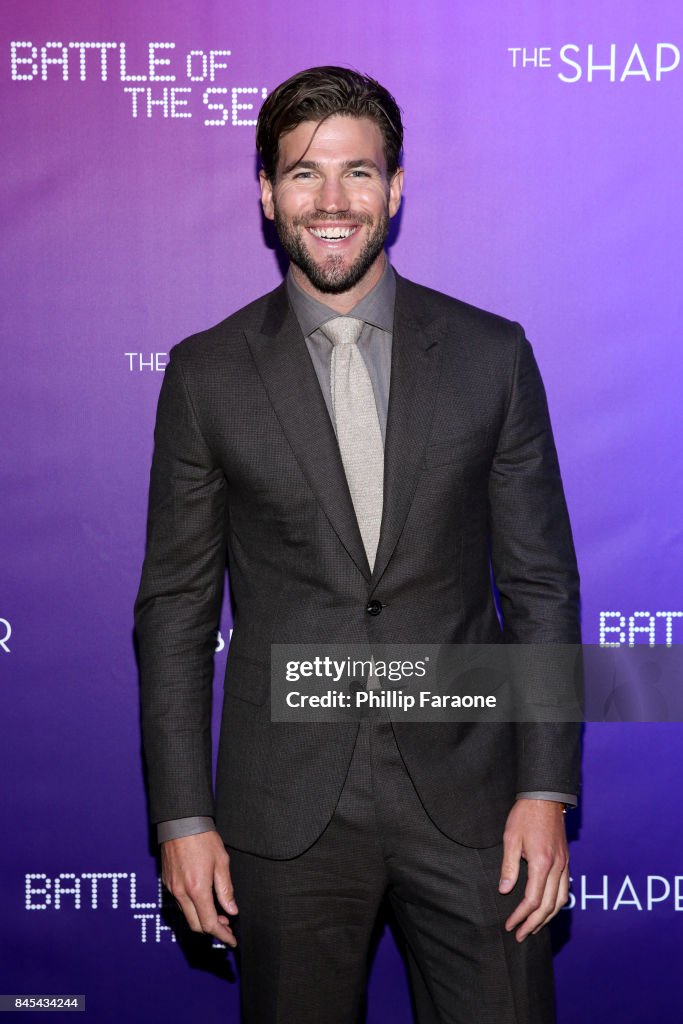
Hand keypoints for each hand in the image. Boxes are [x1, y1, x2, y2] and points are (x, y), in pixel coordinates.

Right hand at [161, 830, 238, 946]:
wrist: (181, 822)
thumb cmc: (203, 839)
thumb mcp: (222, 862)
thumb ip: (226, 890)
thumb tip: (232, 911)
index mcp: (197, 889)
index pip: (209, 924)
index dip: (222, 935)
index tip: (232, 940)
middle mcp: (181, 893)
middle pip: (196, 925)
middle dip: (212, 930)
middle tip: (227, 927)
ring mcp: (172, 888)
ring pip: (187, 915)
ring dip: (202, 919)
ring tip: (218, 914)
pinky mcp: (167, 882)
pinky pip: (180, 903)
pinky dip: (192, 908)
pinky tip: (203, 900)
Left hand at [498, 798, 567, 942]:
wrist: (545, 797)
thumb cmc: (525, 816)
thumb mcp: (510, 839)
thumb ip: (509, 867)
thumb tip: (504, 891)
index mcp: (542, 862)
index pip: (532, 899)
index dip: (520, 916)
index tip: (510, 925)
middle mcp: (557, 867)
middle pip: (548, 906)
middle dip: (533, 924)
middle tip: (520, 935)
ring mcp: (565, 864)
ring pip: (561, 900)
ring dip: (547, 918)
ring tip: (533, 928)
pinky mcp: (566, 861)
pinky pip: (565, 889)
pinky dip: (556, 904)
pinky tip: (547, 908)